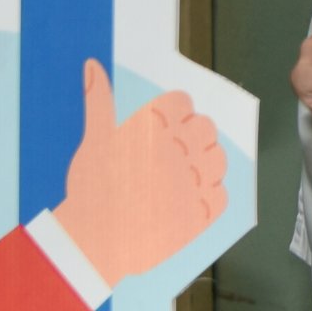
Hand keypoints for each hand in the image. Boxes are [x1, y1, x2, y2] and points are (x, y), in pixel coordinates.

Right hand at [50, 60, 227, 289]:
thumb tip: (92, 64)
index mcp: (154, 127)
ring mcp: (194, 181)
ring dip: (203, 166)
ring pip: (218, 160)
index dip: (172, 117)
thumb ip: (99, 101)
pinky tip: (184, 202)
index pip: (182, 103)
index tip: (159, 133)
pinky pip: (221, 195)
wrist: (93, 245)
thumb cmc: (91, 191)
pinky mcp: (203, 213)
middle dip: (191, 138)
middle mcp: (180, 149)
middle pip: (206, 127)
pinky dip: (208, 198)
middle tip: (168, 157)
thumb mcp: (94, 142)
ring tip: (179, 178)